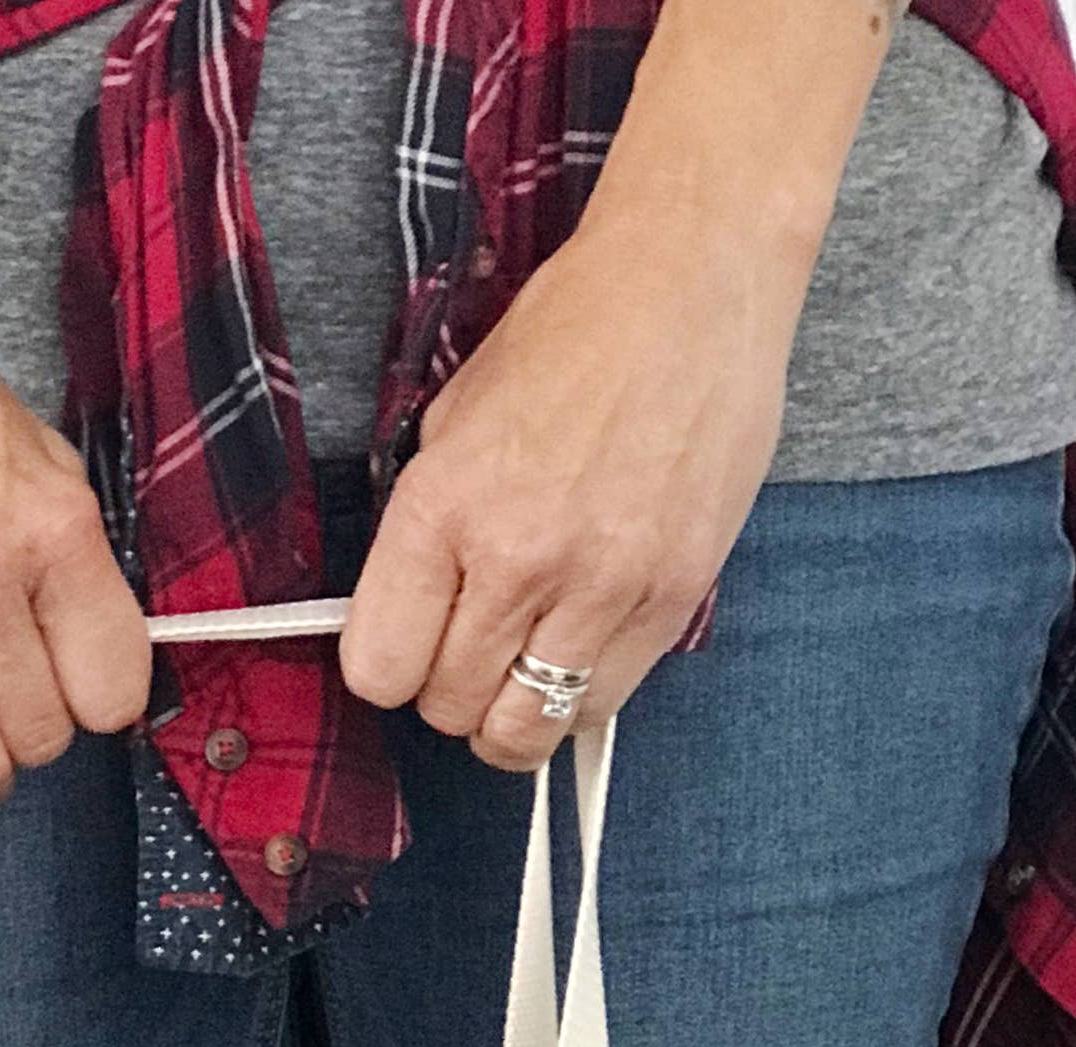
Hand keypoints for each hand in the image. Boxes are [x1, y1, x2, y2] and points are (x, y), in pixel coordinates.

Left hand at [338, 215, 807, 772]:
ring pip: (526, 732)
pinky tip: (581, 640)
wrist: (693, 285)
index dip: (389, 668)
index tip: (407, 647)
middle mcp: (519, 559)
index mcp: (444, 506)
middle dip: (451, 692)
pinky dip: (580, 691)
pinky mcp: (671, 601)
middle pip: (451, 710)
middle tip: (472, 648)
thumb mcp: (455, 417)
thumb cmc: (572, 334)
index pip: (381, 668)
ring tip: (523, 665)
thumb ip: (426, 527)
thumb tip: (410, 611)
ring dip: (513, 714)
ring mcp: (602, 587)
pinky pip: (602, 703)